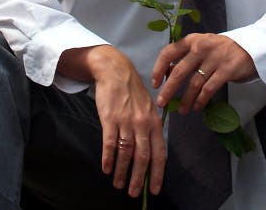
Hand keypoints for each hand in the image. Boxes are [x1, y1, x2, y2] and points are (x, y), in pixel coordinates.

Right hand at [58, 45, 165, 196]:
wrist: (115, 71)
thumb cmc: (132, 91)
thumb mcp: (148, 107)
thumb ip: (150, 128)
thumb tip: (152, 153)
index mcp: (154, 122)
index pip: (159, 153)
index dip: (157, 173)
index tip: (154, 190)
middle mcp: (142, 124)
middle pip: (142, 157)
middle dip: (139, 179)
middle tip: (134, 194)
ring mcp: (126, 121)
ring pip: (126, 153)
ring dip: (122, 171)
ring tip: (118, 184)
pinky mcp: (110, 119)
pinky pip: (109, 143)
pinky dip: (108, 158)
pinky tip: (106, 168)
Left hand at [151, 33, 256, 112]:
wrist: (252, 47)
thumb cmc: (222, 50)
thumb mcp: (203, 47)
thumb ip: (187, 57)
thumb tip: (167, 73)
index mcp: (192, 40)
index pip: (169, 52)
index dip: (159, 68)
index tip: (155, 83)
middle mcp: (201, 47)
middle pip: (179, 71)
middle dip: (169, 90)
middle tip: (161, 103)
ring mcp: (215, 58)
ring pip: (194, 83)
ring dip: (186, 99)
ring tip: (182, 111)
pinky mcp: (227, 69)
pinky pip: (209, 88)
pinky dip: (201, 100)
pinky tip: (197, 107)